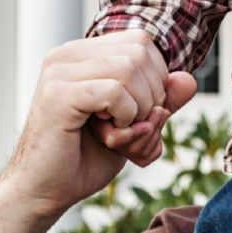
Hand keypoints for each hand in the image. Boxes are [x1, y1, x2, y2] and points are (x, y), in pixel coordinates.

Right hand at [0, 33, 196, 217]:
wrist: (42, 191)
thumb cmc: (82, 159)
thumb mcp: (133, 125)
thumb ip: (160, 100)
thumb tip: (188, 79)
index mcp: (80, 55)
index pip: (141, 41)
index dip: (157, 77)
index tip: (139, 112)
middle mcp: (66, 55)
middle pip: (140, 52)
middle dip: (152, 94)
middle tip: (131, 125)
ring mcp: (59, 72)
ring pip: (130, 68)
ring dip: (139, 109)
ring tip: (117, 132)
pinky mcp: (58, 95)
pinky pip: (116, 92)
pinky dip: (126, 117)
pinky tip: (109, 134)